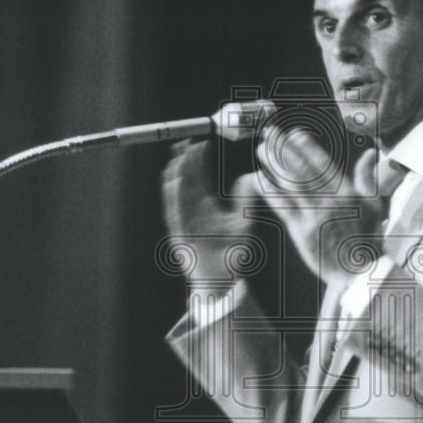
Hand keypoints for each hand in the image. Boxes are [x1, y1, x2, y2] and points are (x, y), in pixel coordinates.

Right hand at [161, 139, 259, 280]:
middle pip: (185, 181)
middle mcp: (191, 212)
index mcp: (205, 207)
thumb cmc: (231, 252)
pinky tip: (173, 181)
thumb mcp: (242, 221)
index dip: (198, 160)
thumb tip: (249, 177)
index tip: (200, 143)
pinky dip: (172, 196)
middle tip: (186, 142)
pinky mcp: (179, 234)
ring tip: (178, 156)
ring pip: (176, 193)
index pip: (199, 178)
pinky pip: (173, 212)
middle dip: (184, 161)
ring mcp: (184, 222)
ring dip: (176, 175)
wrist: (222, 280)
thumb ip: (244, 199)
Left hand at [254, 126, 387, 286]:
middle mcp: (329, 202)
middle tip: (270, 133)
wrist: (358, 273)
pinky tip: (259, 177)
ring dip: (273, 164)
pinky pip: (282, 207)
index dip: (307, 147)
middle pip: (302, 170)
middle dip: (284, 149)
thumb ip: (368, 178)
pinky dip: (270, 191)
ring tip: (261, 149)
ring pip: (289, 185)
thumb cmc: (368, 239)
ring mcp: (313, 217)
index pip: (323, 164)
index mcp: (347, 193)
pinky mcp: (301, 232)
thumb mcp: (375, 206)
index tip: (294, 134)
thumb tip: (371, 154)